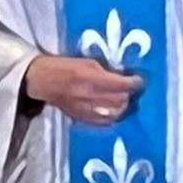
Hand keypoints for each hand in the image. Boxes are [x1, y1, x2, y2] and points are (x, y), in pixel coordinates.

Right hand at [24, 54, 141, 126]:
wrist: (44, 82)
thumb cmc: (65, 67)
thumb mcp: (87, 61)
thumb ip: (106, 70)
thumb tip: (123, 77)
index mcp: (91, 78)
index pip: (122, 84)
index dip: (135, 83)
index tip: (138, 80)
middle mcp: (90, 96)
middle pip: (121, 100)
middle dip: (129, 94)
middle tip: (129, 88)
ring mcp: (87, 109)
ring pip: (115, 112)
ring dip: (122, 106)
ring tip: (122, 99)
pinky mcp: (83, 118)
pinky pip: (105, 122)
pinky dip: (113, 115)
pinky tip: (113, 109)